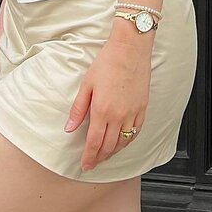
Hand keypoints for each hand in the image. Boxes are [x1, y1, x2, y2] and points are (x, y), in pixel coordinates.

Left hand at [65, 26, 151, 171]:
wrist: (130, 47)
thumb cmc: (108, 61)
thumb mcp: (87, 83)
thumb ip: (78, 109)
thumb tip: (69, 128)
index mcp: (102, 110)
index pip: (94, 142)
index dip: (88, 157)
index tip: (84, 165)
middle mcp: (119, 115)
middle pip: (109, 146)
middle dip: (99, 157)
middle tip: (93, 163)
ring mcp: (133, 112)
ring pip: (123, 141)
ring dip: (113, 152)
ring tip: (105, 155)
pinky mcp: (143, 107)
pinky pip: (136, 131)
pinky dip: (128, 140)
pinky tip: (123, 142)